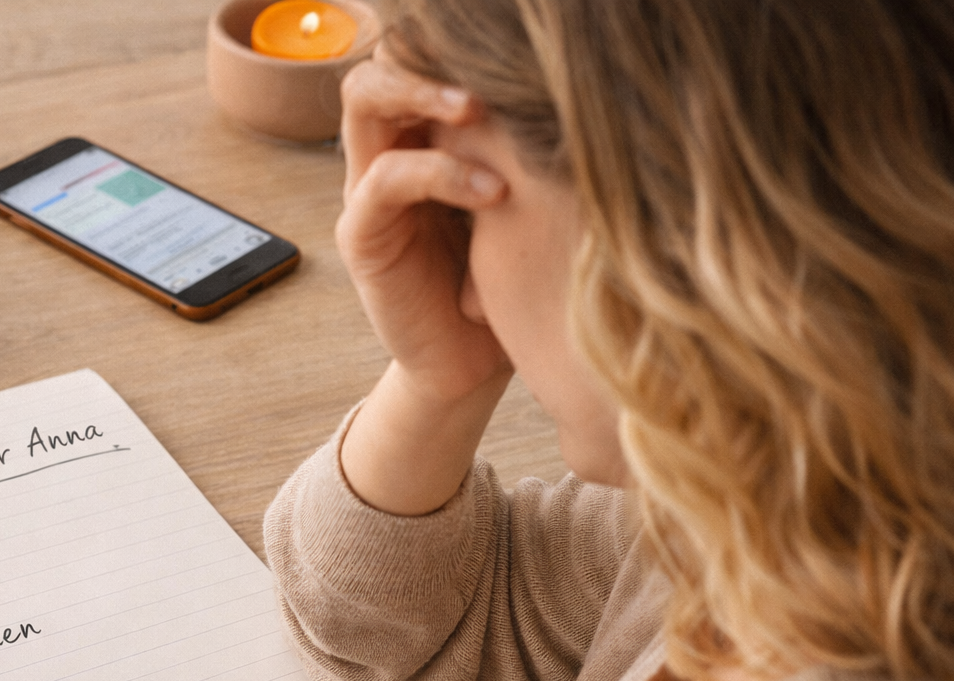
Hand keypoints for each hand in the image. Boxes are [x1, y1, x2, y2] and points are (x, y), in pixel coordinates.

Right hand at [335, 55, 514, 514]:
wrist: (474, 364)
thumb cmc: (513, 277)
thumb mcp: (528, 197)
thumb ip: (527, 142)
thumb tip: (590, 79)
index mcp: (424, 135)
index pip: (419, 58)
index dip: (452, 44)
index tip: (516, 46)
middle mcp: (388, 152)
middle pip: (381, 63)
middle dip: (427, 55)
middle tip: (484, 73)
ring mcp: (368, 191)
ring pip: (364, 102)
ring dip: (421, 93)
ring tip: (476, 108)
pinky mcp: (363, 236)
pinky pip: (383, 180)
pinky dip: (439, 174)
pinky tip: (492, 193)